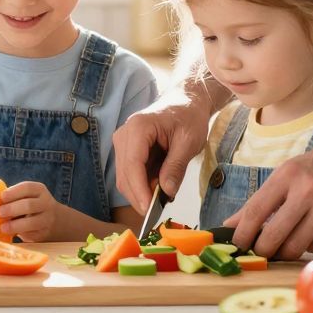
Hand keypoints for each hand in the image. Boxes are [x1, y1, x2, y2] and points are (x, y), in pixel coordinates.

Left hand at [0, 181, 61, 241]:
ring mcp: (47, 219)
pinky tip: (10, 234)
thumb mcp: (26, 196)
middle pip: (29, 205)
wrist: (54, 220)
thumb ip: (12, 196)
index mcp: (39, 190)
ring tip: (2, 227)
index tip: (1, 197)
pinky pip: (31, 234)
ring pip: (32, 222)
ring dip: (15, 225)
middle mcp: (46, 203)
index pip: (27, 188)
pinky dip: (19, 234)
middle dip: (12, 209)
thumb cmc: (30, 205)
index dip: (13, 192)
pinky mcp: (44, 233)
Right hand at [112, 81, 214, 210]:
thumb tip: (167, 192)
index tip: (149, 211)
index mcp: (138, 128)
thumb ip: (176, 166)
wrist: (185, 100)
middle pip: (124, 175)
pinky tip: (158, 189)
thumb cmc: (188, 115)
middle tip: (159, 211)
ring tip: (163, 198)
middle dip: (139, 196)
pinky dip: (142, 185)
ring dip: (141, 192)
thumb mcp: (189, 141)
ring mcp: (123, 142)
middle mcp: (124, 135)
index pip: (132, 165)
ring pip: (124, 178)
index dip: (139, 190)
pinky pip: (130, 174)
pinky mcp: (127, 150)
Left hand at [225, 133, 312, 258]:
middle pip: (273, 236)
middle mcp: (308, 190)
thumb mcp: (290, 172)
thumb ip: (261, 199)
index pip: (255, 211)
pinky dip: (312, 244)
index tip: (237, 244)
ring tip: (288, 241)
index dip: (242, 233)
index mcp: (288, 175)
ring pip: (296, 246)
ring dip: (288, 250)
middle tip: (262, 251)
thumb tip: (230, 224)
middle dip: (263, 250)